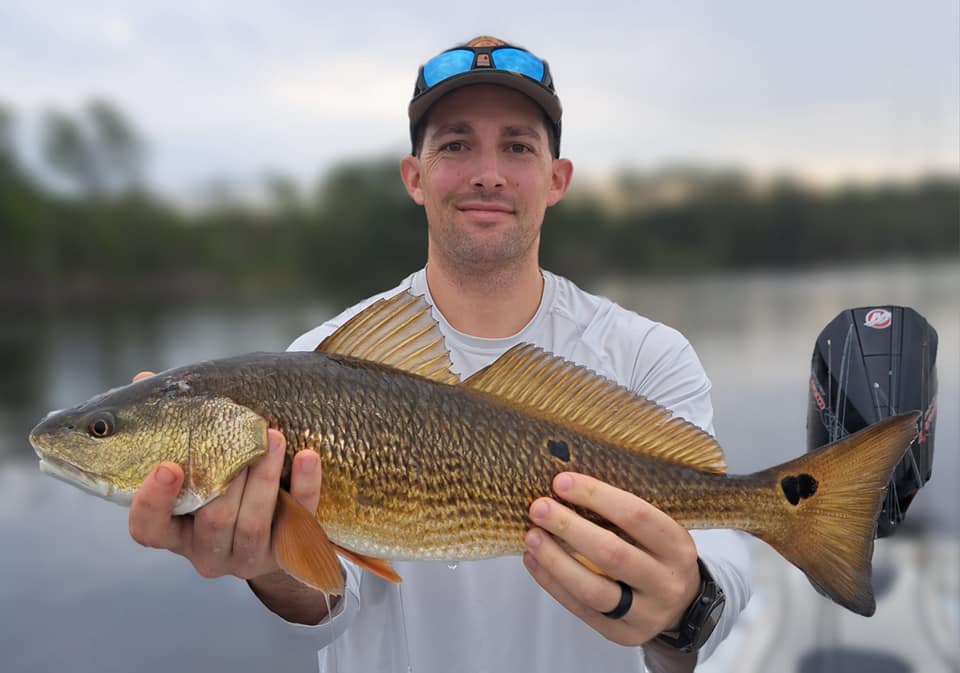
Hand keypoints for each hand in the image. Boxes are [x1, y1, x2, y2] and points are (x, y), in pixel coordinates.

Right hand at [127, 371, 322, 582]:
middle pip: (213, 520)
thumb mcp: (196, 459)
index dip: (153, 502)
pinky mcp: (287, 552)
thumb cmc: (222, 481)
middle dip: (230, 478)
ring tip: (275, 437)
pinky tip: (307, 456)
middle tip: (245, 436)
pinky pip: (298, 524)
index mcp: (175, 530)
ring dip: (264, 478)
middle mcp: (207, 551)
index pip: (148, 528)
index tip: (169, 466)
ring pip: (252, 525)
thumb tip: (144, 380)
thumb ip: (170, 426)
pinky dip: (304, 487)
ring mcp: (247, 557)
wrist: (275, 525)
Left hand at [523, 472, 700, 646]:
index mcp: (677, 547)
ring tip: (531, 537)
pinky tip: (535, 561)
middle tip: (539, 508)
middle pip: (612, 554)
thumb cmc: (660, 556)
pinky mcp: (622, 634)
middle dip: (569, 528)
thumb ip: (623, 513)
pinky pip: (581, 609)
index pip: (636, 516)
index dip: (596, 496)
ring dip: (555, 560)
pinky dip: (553, 583)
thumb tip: (568, 487)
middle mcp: (666, 582)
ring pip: (593, 589)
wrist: (683, 607)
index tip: (563, 482)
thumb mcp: (658, 531)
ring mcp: (646, 614)